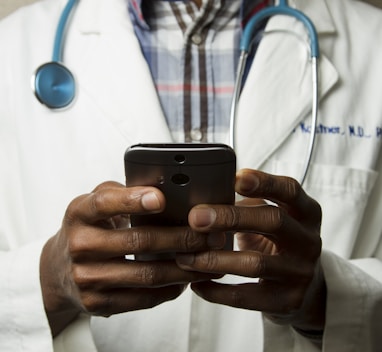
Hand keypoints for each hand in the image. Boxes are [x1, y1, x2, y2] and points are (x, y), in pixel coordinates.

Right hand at [40, 181, 223, 335]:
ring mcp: (86, 278)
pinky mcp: (97, 303)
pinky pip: (142, 298)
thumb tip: (165, 189)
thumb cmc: (88, 229)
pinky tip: (186, 279)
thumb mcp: (94, 204)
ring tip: (208, 258)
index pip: (105, 203)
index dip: (133, 200)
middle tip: (209, 234)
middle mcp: (80, 245)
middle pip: (138, 241)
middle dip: (180, 238)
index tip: (161, 198)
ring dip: (183, 267)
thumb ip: (122, 193)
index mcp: (79, 213)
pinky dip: (170, 289)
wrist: (57, 270)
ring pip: (146, 274)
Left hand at [176, 169, 325, 332]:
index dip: (264, 182)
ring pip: (256, 263)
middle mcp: (308, 240)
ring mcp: (300, 272)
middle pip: (273, 221)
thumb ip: (248, 204)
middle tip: (196, 217)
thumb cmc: (278, 242)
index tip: (235, 178)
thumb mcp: (272, 217)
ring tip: (185, 257)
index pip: (289, 190)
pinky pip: (247, 297)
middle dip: (231, 217)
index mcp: (305, 212)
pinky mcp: (288, 301)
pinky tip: (197, 283)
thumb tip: (204, 196)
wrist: (305, 286)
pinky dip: (217, 291)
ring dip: (215, 259)